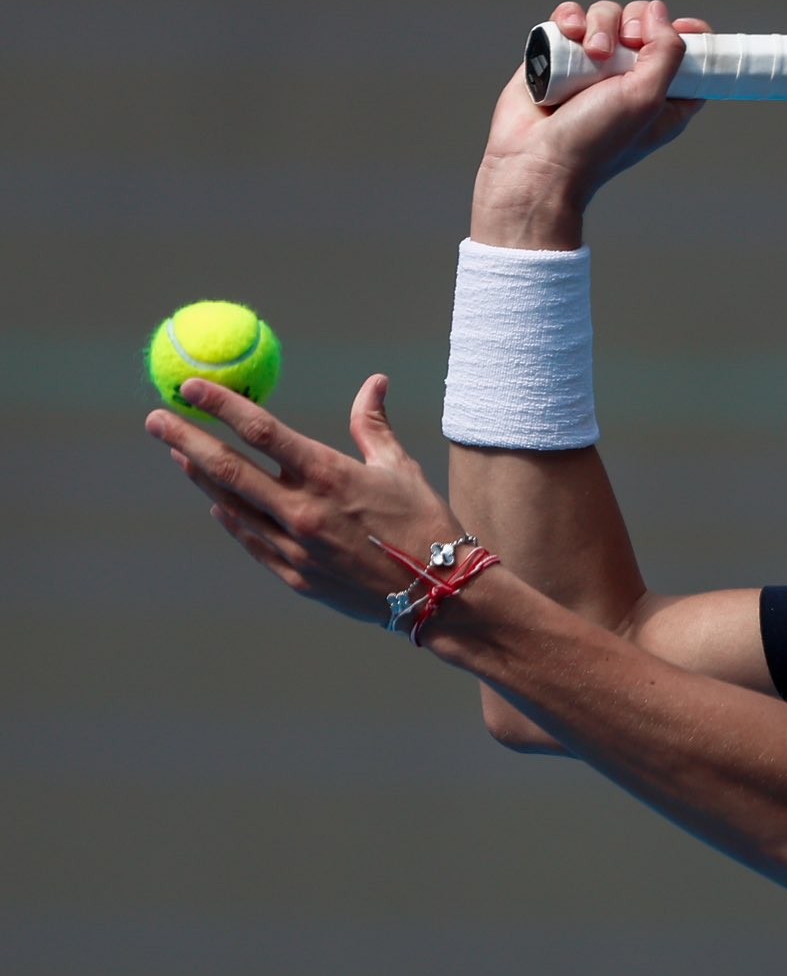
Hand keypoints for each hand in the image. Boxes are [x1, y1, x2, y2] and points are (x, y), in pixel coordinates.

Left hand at [145, 375, 469, 630]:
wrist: (440, 592)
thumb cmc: (425, 523)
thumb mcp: (400, 467)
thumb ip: (373, 424)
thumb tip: (373, 383)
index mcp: (329, 475)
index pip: (261, 430)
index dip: (222, 405)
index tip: (193, 387)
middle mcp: (303, 510)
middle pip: (228, 468)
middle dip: (186, 439)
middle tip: (157, 419)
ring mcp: (294, 547)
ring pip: (232, 505)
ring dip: (201, 477)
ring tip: (179, 454)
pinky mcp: (295, 577)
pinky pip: (251, 540)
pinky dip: (231, 518)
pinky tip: (217, 502)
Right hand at [472, 0, 712, 246]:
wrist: (536, 160)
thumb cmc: (595, 141)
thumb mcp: (648, 98)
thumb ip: (666, 52)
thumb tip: (659, 11)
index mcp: (664, 96)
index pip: (690, 55)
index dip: (691, 35)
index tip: (683, 28)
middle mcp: (630, 78)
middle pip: (645, 22)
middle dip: (636, 23)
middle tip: (626, 45)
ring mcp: (593, 65)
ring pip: (606, 15)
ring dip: (600, 24)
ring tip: (590, 53)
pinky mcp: (559, 55)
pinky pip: (570, 18)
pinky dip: (570, 19)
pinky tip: (568, 35)